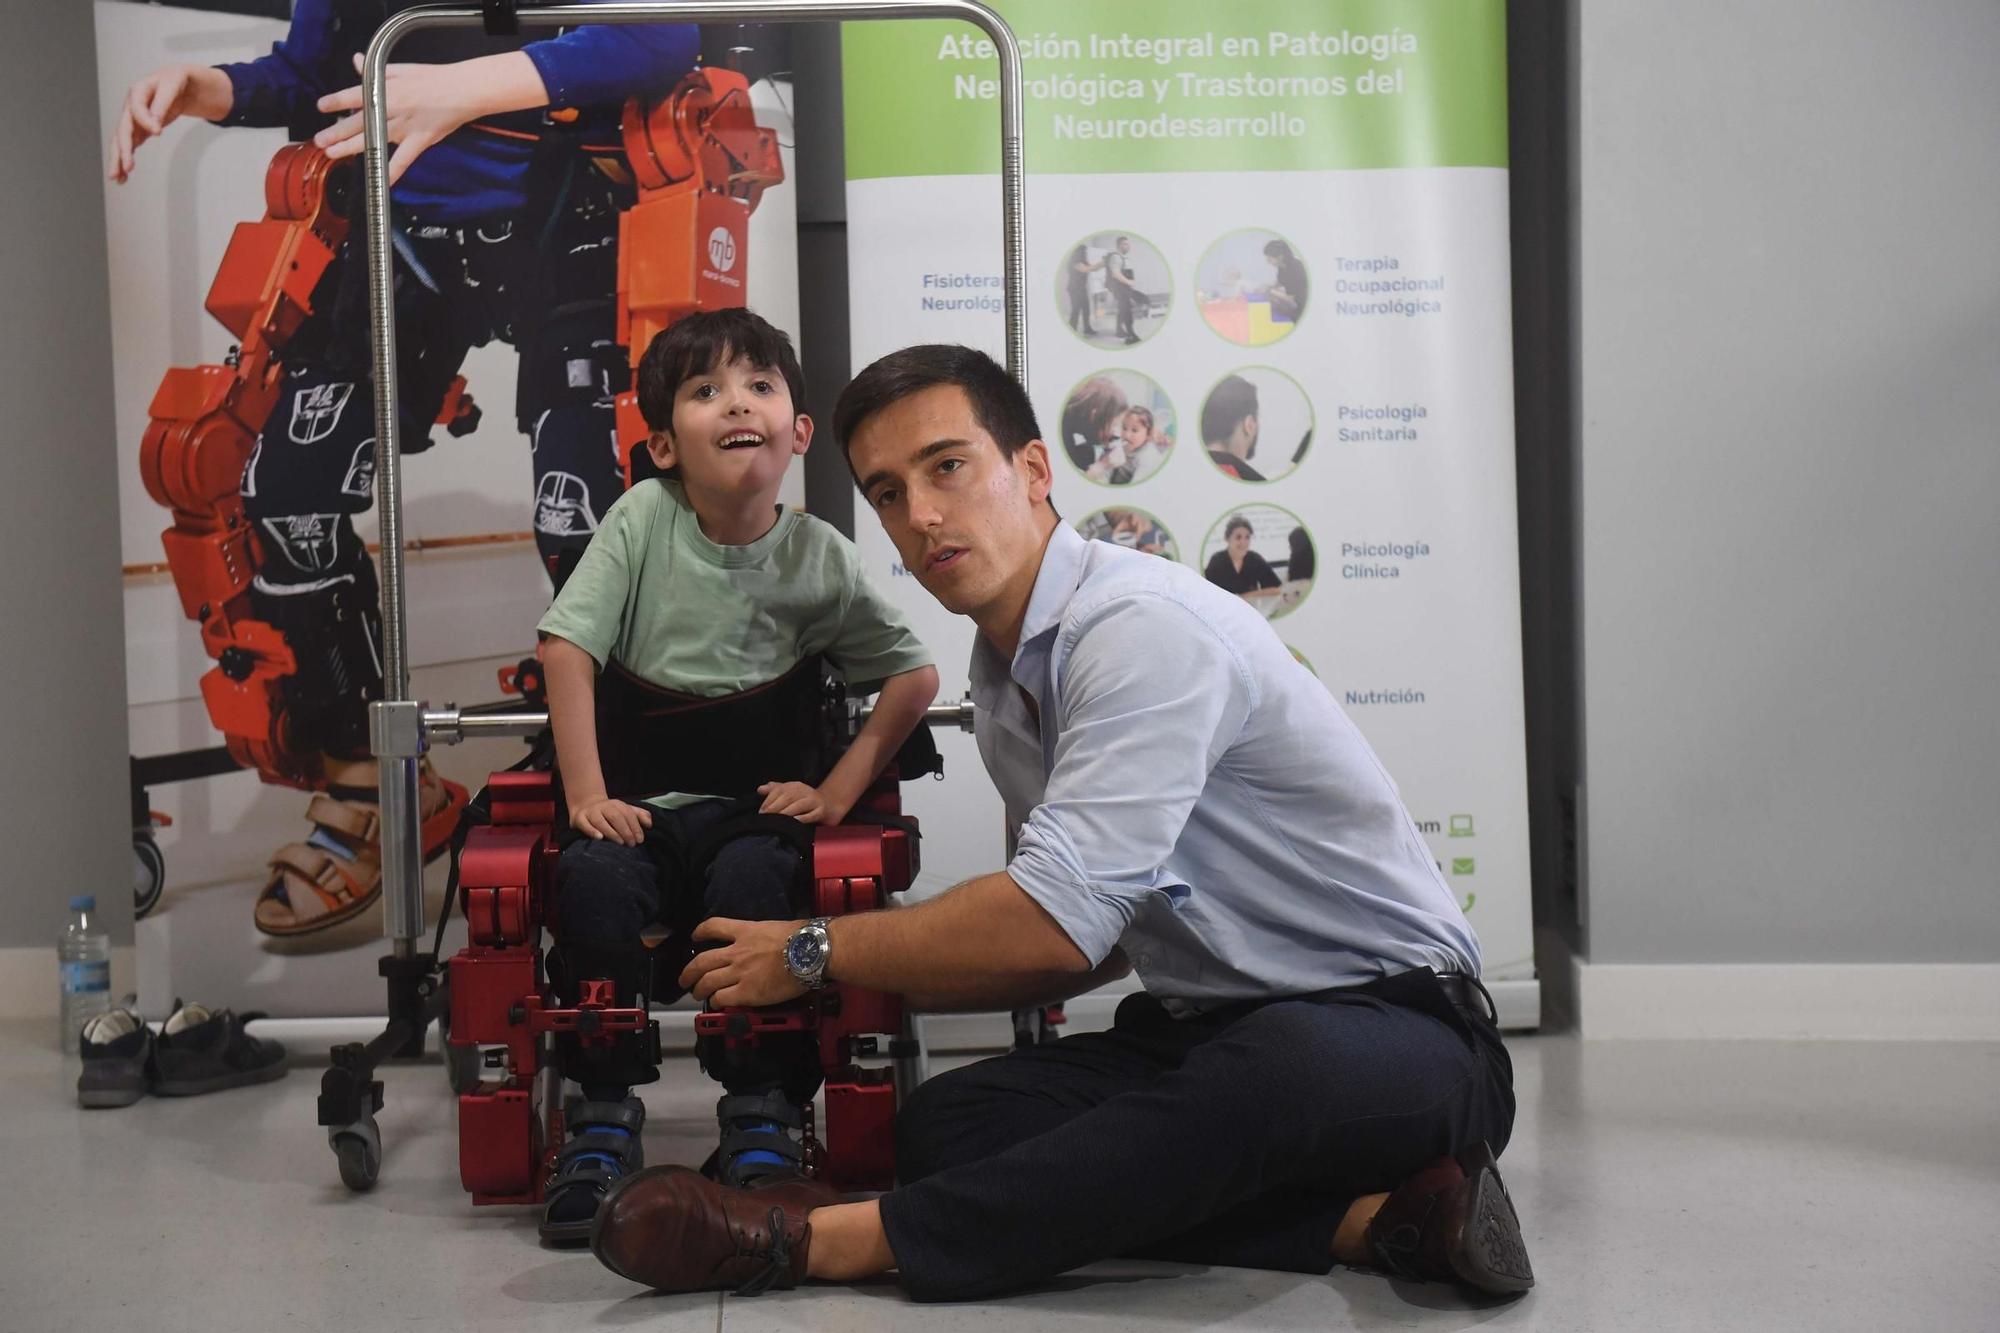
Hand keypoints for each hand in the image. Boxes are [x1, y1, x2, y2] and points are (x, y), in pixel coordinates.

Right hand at [108, 64, 232, 182]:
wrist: (177, 82)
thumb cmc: (176, 80)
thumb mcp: (174, 85)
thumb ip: (163, 102)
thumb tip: (154, 124)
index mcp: (138, 90)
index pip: (136, 107)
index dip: (145, 119)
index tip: (158, 132)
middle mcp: (131, 106)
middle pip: (123, 129)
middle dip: (123, 148)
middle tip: (127, 166)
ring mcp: (133, 119)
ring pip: (122, 141)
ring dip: (119, 159)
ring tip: (117, 178)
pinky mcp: (139, 130)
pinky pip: (130, 147)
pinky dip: (126, 160)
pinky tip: (124, 177)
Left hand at [314, 54, 492, 184]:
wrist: (461, 89)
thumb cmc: (432, 78)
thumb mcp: (400, 69)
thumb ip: (375, 70)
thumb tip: (357, 61)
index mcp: (384, 89)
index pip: (352, 95)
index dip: (335, 102)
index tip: (322, 107)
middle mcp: (389, 109)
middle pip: (357, 122)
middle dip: (336, 132)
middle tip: (319, 140)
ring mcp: (403, 127)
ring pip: (372, 140)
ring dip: (350, 148)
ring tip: (332, 153)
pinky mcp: (418, 141)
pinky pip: (402, 160)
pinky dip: (392, 172)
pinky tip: (381, 183)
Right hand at [568, 795, 652, 845]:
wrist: (585, 805)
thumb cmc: (609, 813)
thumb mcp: (625, 811)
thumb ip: (639, 815)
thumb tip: (650, 824)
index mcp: (616, 805)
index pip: (628, 814)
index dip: (635, 827)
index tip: (640, 840)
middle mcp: (603, 807)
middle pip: (616, 817)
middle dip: (625, 830)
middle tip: (631, 844)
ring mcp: (590, 812)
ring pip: (600, 821)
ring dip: (611, 832)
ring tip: (620, 842)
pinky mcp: (579, 818)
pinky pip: (585, 825)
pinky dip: (592, 831)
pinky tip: (599, 838)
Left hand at [679, 918, 807, 1005]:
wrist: (813, 952)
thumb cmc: (804, 938)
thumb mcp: (777, 927)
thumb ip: (764, 935)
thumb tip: (767, 940)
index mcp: (746, 931)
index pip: (714, 926)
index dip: (700, 932)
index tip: (695, 937)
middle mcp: (737, 951)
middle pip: (702, 961)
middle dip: (689, 971)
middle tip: (685, 978)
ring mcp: (740, 972)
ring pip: (707, 981)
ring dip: (698, 989)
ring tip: (697, 993)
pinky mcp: (747, 992)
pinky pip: (722, 998)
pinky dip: (715, 1001)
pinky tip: (717, 1003)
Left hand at [757, 780, 838, 823]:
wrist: (830, 805)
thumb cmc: (805, 801)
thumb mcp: (790, 793)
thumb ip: (775, 790)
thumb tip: (760, 789)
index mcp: (795, 786)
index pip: (779, 790)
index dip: (769, 800)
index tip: (761, 811)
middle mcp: (805, 790)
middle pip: (788, 797)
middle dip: (775, 808)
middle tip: (766, 818)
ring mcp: (814, 800)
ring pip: (798, 805)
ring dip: (786, 813)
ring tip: (776, 821)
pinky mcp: (821, 811)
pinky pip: (810, 815)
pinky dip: (801, 819)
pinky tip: (793, 822)